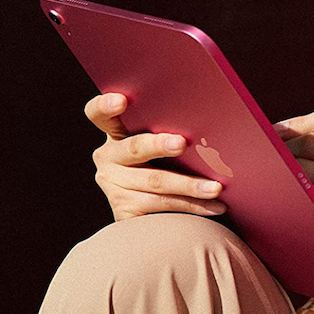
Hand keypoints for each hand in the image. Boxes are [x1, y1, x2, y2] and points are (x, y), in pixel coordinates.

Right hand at [85, 93, 226, 220]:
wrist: (155, 212)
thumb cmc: (168, 161)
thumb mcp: (162, 143)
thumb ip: (169, 130)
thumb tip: (208, 123)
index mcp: (115, 133)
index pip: (98, 114)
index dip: (105, 105)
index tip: (121, 100)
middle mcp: (108, 157)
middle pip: (134, 148)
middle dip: (159, 145)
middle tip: (182, 143)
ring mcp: (113, 185)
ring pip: (155, 182)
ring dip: (189, 185)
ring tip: (215, 187)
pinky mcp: (124, 211)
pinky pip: (162, 206)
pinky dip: (193, 206)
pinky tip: (215, 206)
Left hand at [276, 104, 313, 269]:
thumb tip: (283, 133)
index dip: (303, 120)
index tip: (279, 131)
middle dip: (285, 150)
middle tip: (266, 160)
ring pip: (306, 168)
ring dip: (284, 176)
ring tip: (276, 183)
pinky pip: (306, 196)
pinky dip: (291, 198)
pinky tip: (286, 204)